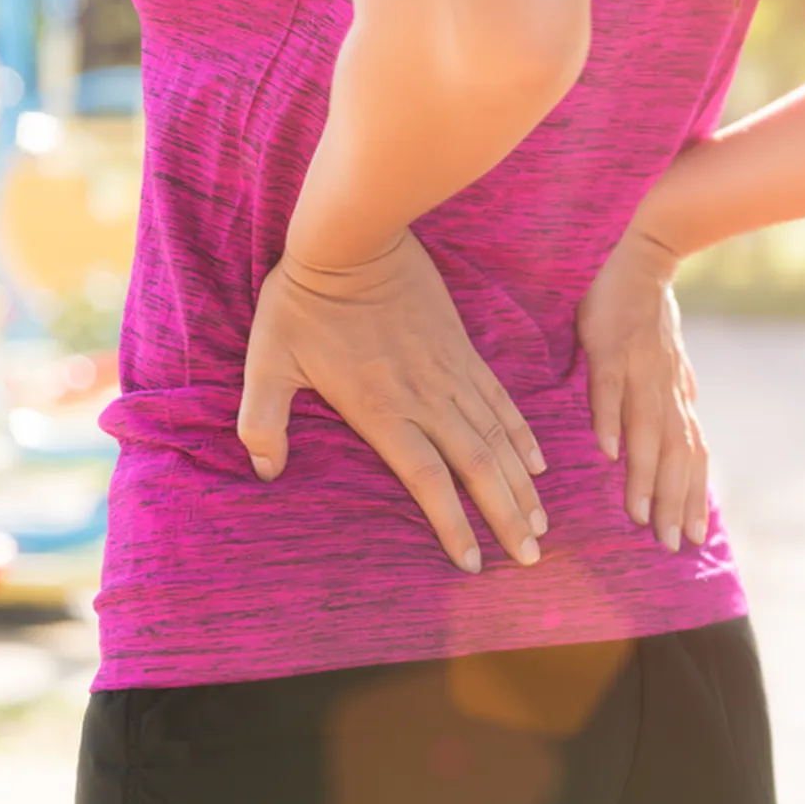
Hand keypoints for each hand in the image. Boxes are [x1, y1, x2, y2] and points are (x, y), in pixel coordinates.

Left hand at [237, 229, 548, 572]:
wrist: (354, 241)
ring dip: (522, 484)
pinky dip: (522, 434)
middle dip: (507, 515)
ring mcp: (450, 374)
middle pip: (478, 467)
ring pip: (498, 439)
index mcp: (382, 410)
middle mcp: (426, 398)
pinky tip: (536, 462)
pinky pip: (501, 401)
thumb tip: (266, 470)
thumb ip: (263, 420)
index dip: (453, 524)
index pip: (428, 480)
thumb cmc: (304, 303)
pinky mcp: (463, 351)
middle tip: (530, 556)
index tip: (473, 563)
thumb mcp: (267, 362)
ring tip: (541, 521)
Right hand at [577, 224, 707, 552]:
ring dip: (643, 472)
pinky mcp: (611, 345)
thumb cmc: (645, 310)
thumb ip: (673, 392)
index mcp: (674, 393)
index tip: (690, 538)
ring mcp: (640, 367)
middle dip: (672, 500)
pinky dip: (611, 419)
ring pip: (647, 428)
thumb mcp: (665, 357)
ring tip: (637, 512)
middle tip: (668, 543)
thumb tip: (688, 422)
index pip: (690, 455)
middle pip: (674, 453)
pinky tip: (607, 451)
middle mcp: (664, 387)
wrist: (639, 251)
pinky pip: (611, 387)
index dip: (691, 496)